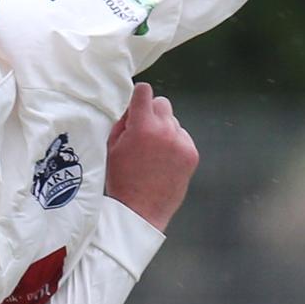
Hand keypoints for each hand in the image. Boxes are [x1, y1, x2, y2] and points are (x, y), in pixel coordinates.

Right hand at [105, 82, 198, 231]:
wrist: (140, 212)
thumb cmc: (121, 180)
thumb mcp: (112, 146)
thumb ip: (122, 121)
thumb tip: (131, 107)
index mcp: (142, 126)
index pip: (144, 91)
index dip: (138, 96)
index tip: (136, 104)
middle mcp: (165, 130)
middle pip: (162, 103)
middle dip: (152, 113)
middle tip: (144, 130)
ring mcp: (181, 142)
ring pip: (174, 122)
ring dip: (165, 129)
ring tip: (154, 151)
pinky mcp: (192, 154)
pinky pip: (183, 138)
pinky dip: (175, 144)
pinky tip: (164, 160)